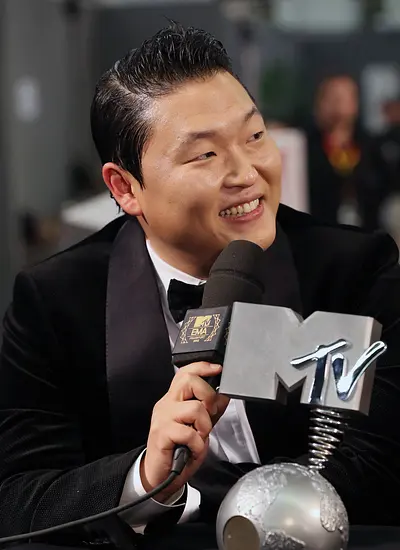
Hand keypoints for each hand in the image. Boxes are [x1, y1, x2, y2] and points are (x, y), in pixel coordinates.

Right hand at [140, 362, 229, 501]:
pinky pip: (189, 433)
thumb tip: (224, 396)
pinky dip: (197, 445)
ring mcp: (163, 417)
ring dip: (204, 426)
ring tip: (199, 438)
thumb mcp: (200, 428)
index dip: (202, 367)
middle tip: (210, 414)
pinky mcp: (162, 433)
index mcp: (174, 399)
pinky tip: (193, 451)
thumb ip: (211, 411)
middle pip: (189, 381)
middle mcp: (166, 404)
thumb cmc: (179, 452)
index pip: (185, 374)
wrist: (160, 478)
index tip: (218, 369)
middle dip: (208, 396)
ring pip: (194, 408)